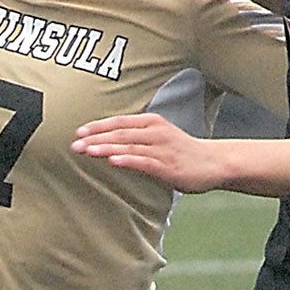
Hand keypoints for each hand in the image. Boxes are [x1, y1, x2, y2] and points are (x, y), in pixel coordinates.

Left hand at [72, 112, 223, 191]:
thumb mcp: (159, 138)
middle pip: (119, 133)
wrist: (214, 163)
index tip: (78, 132)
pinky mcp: (167, 166)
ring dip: (106, 148)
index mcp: (151, 122)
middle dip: (95, 139)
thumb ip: (137, 138)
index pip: (119, 122)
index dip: (97, 127)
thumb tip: (110, 144)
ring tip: (87, 151)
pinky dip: (127, 160)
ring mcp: (161, 149)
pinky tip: (113, 161)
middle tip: (75, 145)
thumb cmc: (183, 152)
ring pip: (129, 146)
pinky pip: (143, 162)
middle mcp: (155, 132)